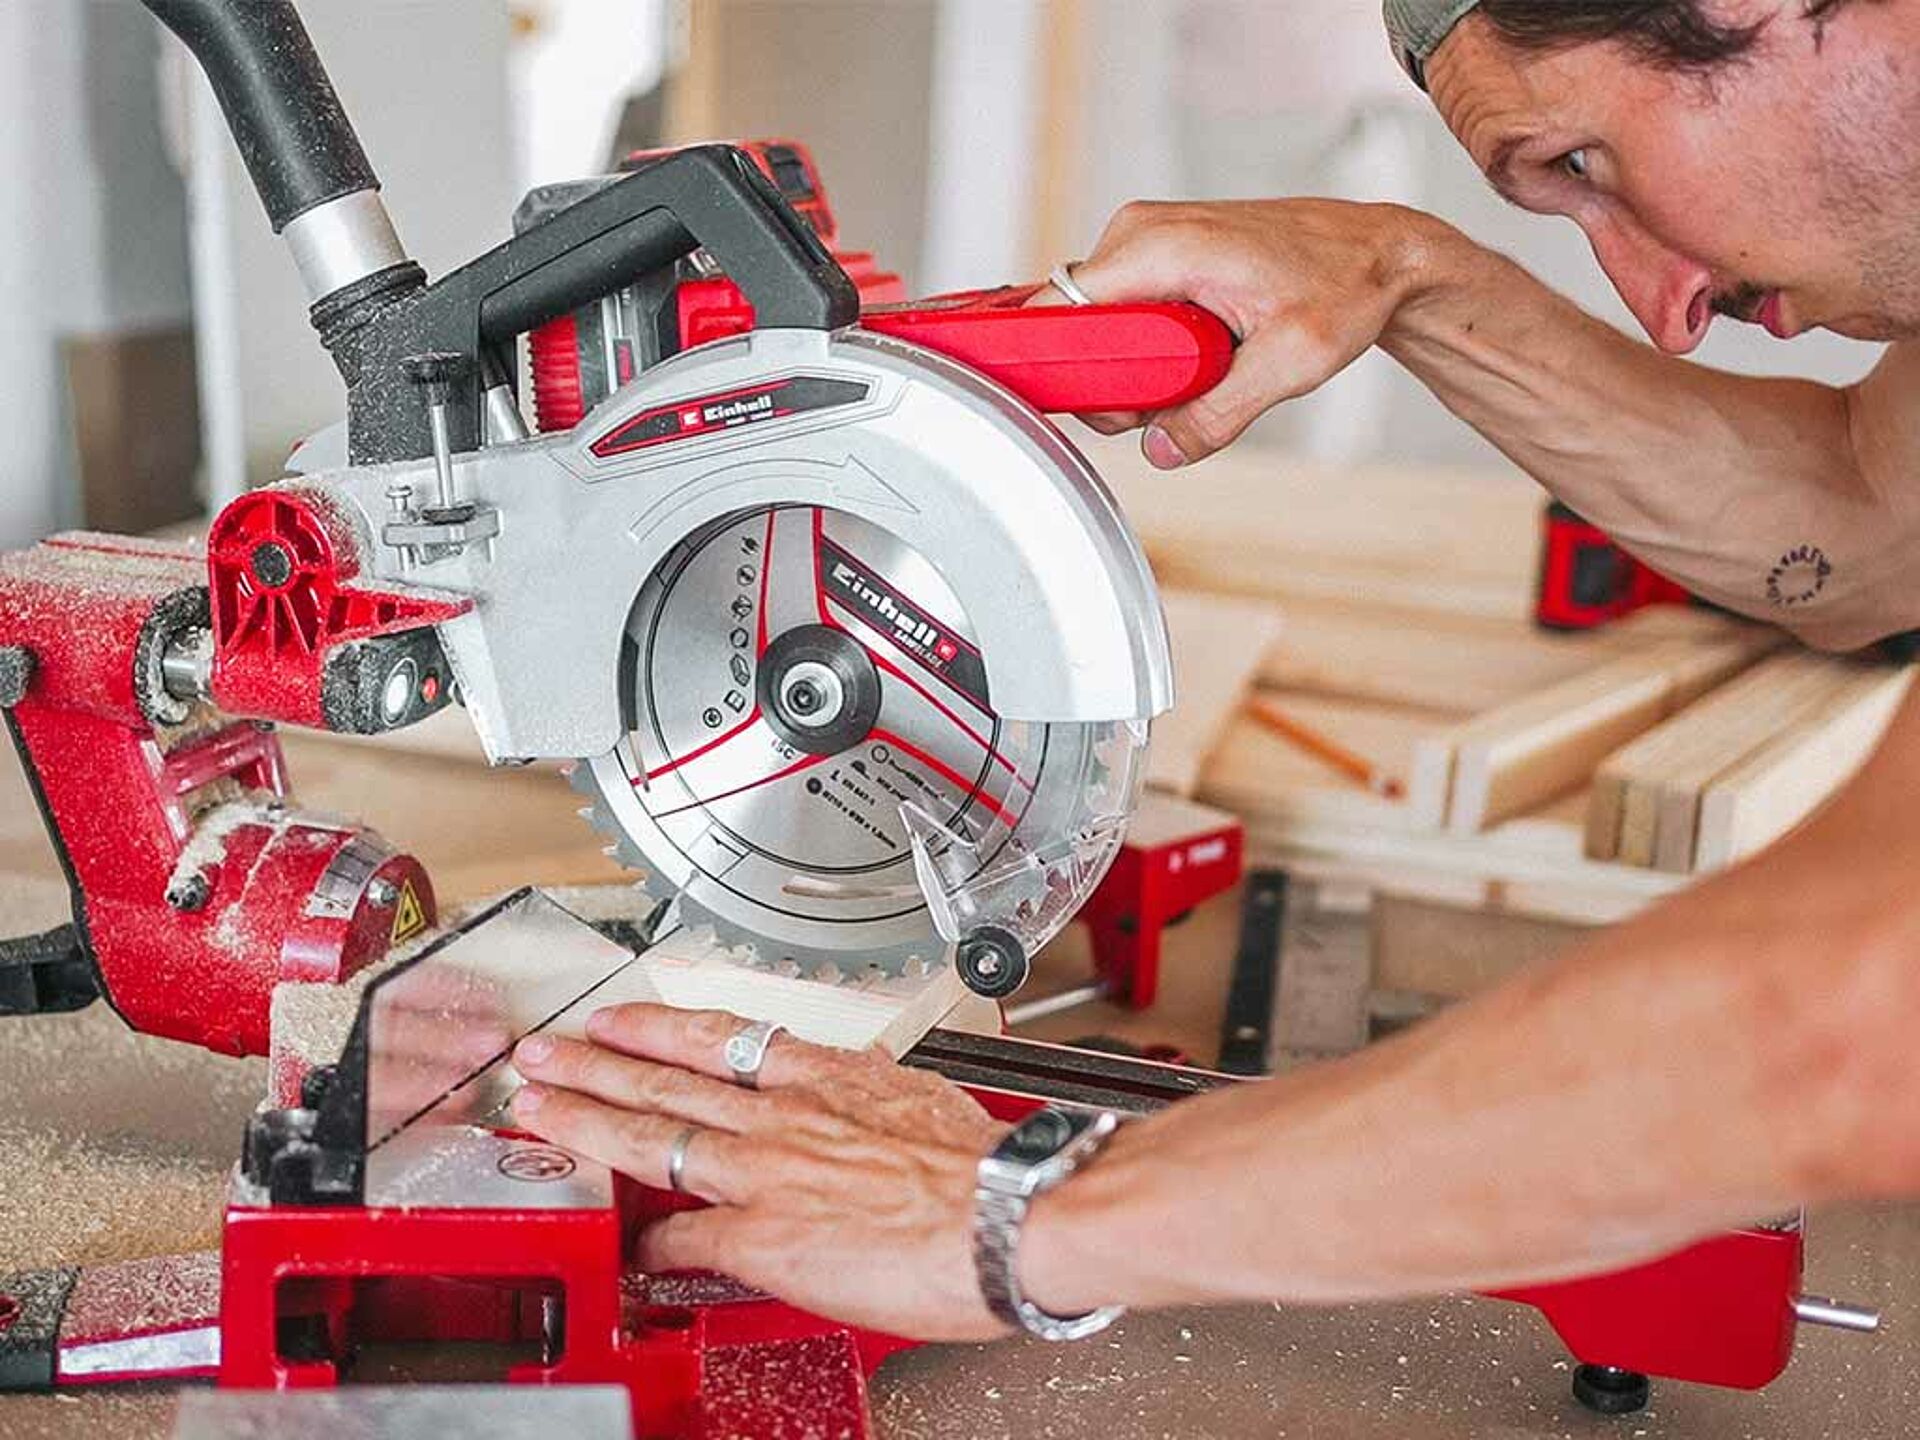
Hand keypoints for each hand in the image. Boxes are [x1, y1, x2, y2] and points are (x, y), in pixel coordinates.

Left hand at [508, 1003, 1013, 1341]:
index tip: (625, 1021)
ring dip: (586, 1119)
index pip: (726, 1040)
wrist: (1011, 1213)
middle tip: (545, 1049)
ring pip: (653, 1135)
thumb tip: (869, 1097)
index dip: (663, 1028)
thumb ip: (877, 1097)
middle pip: (668, 1077)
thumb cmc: (990, 1168)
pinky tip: (623, 1245)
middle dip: (597, 1060)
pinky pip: (684, 1235)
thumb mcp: (925, 1101)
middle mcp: (787, 1114)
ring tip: (540, 1106)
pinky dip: (647, 1240)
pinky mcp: (763, 1235)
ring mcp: (767, 1170)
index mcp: (830, 1075)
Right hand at [1037, 199, 1441, 466]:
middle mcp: (1141, 231)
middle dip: (1110, 380)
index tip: (1096, 402)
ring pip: (1094, 323)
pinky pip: (1119, 312)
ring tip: (1200, 371)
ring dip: (1132, 368)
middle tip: (1173, 401)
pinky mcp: (1155, 254)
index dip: (1060, 364)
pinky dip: (1146, 348)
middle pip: (1072, 325)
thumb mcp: (1290, 364)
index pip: (1058, 306)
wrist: (1379, 255)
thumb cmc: (1345, 286)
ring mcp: (1145, 239)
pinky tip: (1194, 357)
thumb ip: (1217, 414)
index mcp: (1163, 246)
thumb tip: (1160, 449)